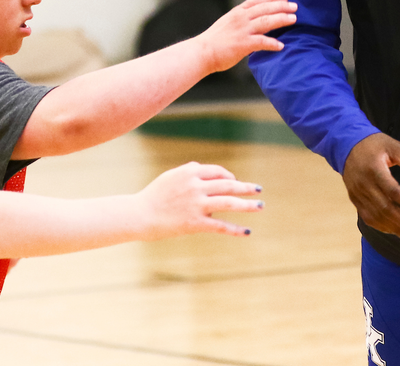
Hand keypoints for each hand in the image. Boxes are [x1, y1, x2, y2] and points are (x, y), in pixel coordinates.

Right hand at [136, 161, 263, 239]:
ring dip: (248, 204)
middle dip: (246, 187)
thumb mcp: (171, 177)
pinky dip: (236, 229)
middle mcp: (196, 186)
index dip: (229, 176)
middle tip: (259, 189)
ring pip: (229, 202)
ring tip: (261, 206)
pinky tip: (247, 231)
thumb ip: (188, 171)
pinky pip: (221, 226)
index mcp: (190, 171)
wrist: (139, 215)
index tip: (235, 182)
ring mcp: (197, 204)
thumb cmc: (154, 196)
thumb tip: (203, 167)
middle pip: (228, 184)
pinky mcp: (195, 222)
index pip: (218, 172)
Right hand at [196, 0, 296, 72]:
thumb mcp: (227, 24)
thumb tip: (255, 21)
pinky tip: (281, 45)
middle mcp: (241, 18)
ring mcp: (242, 30)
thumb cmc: (214, 41)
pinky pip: (262, 42)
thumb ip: (241, 20)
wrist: (202, 52)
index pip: (257, 0)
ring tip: (293, 19)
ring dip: (282, 19)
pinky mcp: (243, 44)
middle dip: (282, 6)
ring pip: (267, 21)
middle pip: (265, 8)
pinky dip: (272, 43)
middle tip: (294, 6)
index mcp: (237, 12)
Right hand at [342, 133, 399, 243]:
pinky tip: (395, 231)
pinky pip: (368, 217)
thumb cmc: (376, 145)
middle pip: (385, 208)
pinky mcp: (355, 200)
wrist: (347, 145)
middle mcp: (364, 184)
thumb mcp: (395, 147)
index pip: (392, 190)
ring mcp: (358, 194)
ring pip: (376, 216)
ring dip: (395, 229)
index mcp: (375, 169)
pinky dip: (382, 227)